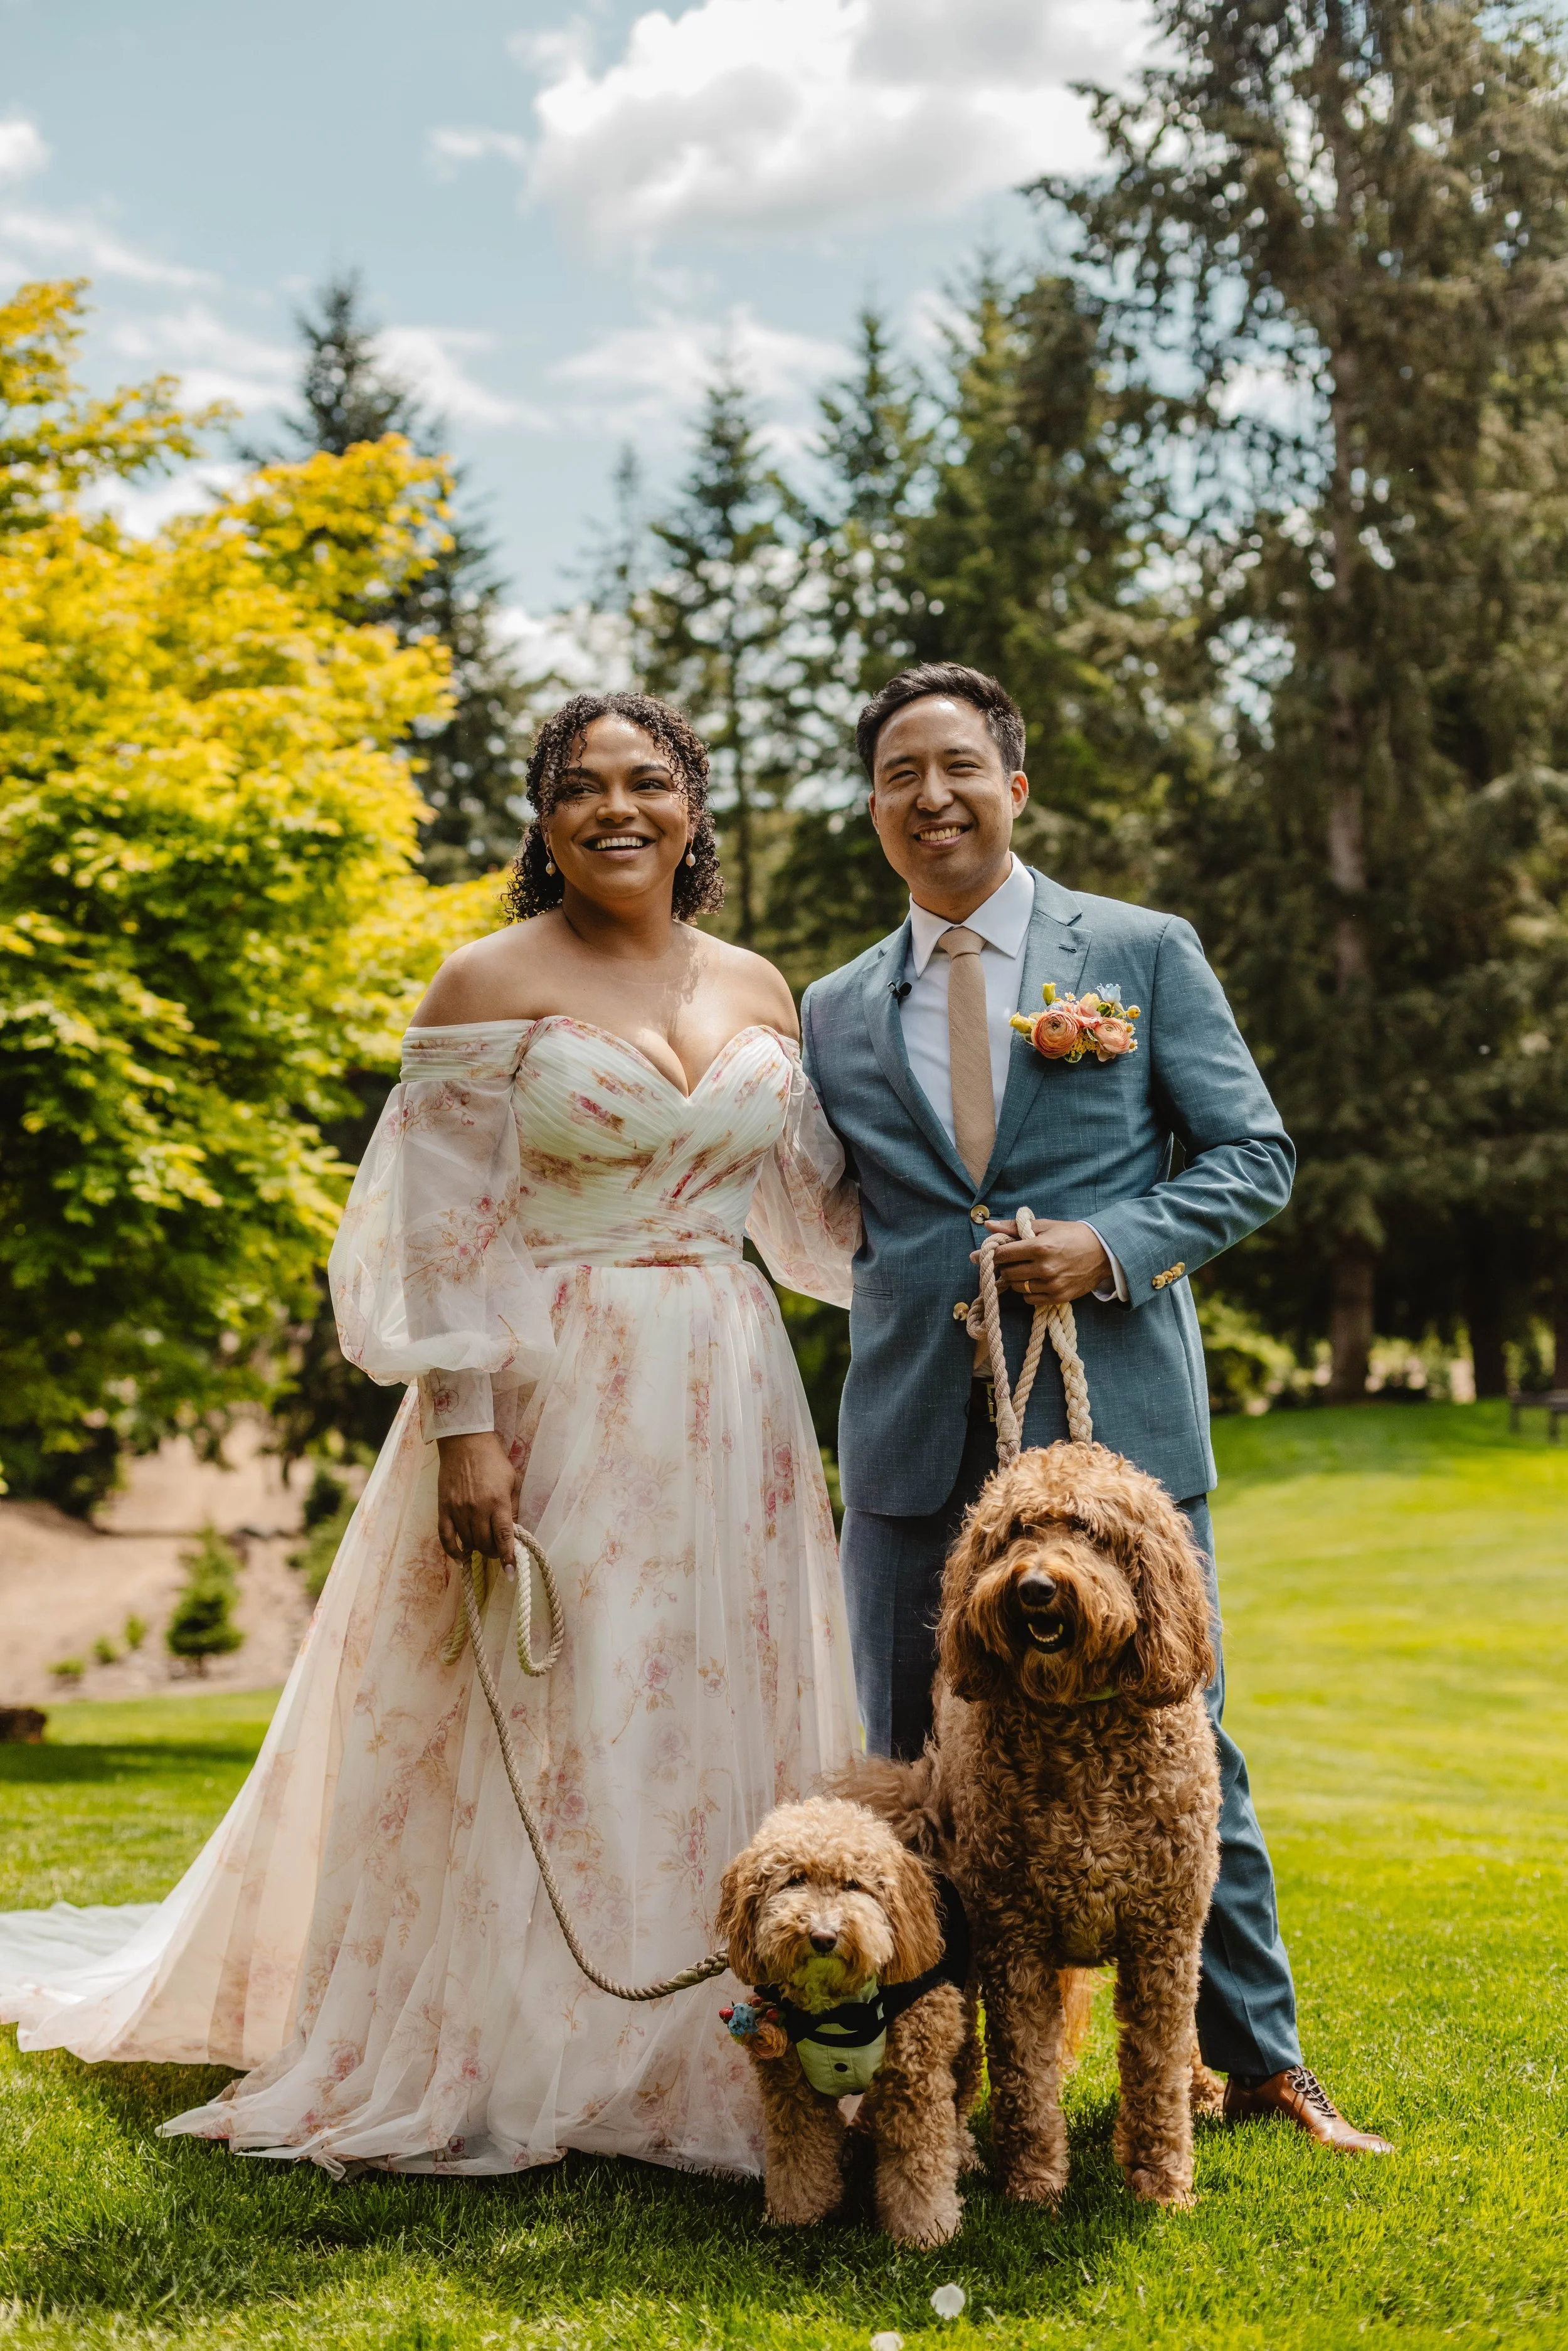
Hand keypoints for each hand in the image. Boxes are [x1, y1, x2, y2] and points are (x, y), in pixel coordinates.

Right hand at [436, 1432, 519, 1563]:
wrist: (465, 1443)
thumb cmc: (493, 1461)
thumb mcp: (512, 1481)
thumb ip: (512, 1507)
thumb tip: (512, 1531)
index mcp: (498, 1502)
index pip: (503, 1537)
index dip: (508, 1557)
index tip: (511, 1571)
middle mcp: (478, 1509)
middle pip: (485, 1543)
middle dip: (493, 1553)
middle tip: (497, 1551)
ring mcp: (459, 1509)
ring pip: (468, 1542)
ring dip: (477, 1549)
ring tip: (482, 1548)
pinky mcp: (444, 1508)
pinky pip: (445, 1537)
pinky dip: (452, 1551)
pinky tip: (460, 1557)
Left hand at [972, 1217, 1109, 1304]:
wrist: (1102, 1252)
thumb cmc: (1071, 1235)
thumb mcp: (1044, 1226)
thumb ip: (1014, 1227)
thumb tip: (988, 1225)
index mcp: (1040, 1247)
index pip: (1003, 1255)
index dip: (993, 1254)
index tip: (991, 1253)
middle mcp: (1045, 1268)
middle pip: (1007, 1273)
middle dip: (1003, 1267)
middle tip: (1008, 1261)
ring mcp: (1052, 1285)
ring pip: (1017, 1287)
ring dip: (1015, 1279)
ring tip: (1023, 1269)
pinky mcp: (1058, 1297)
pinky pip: (1030, 1299)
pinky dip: (1027, 1291)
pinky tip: (1034, 1281)